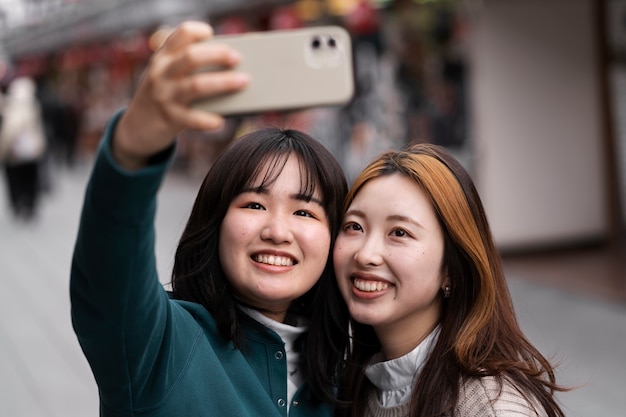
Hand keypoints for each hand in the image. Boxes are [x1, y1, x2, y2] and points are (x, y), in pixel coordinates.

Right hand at [113, 21, 248, 169]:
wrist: (136, 128)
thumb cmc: (163, 97)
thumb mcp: (166, 75)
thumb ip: (187, 67)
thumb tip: (231, 66)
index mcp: (163, 57)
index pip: (181, 34)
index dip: (199, 31)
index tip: (213, 35)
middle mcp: (162, 73)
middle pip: (192, 57)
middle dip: (218, 55)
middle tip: (237, 59)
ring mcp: (165, 96)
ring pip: (196, 85)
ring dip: (223, 82)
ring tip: (243, 82)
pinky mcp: (169, 119)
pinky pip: (193, 119)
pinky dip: (209, 120)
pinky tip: (220, 121)